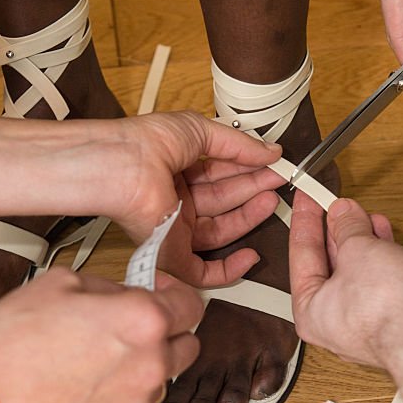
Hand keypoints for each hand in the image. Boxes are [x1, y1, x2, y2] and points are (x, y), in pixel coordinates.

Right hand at [0, 268, 202, 402]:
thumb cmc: (11, 343)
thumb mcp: (60, 283)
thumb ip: (107, 287)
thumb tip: (123, 293)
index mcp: (142, 321)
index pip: (191, 305)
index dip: (177, 295)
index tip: (163, 295)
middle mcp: (149, 366)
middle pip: (188, 346)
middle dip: (168, 333)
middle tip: (135, 327)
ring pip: (160, 380)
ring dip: (143, 368)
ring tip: (99, 359)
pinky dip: (118, 397)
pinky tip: (84, 387)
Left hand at [110, 111, 282, 285]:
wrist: (123, 167)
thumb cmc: (146, 143)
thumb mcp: (201, 131)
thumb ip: (238, 144)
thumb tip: (270, 151)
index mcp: (178, 170)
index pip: (221, 175)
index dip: (249, 169)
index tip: (272, 165)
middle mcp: (176, 200)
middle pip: (224, 202)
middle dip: (254, 190)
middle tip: (279, 180)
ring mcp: (175, 227)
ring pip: (220, 231)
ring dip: (248, 218)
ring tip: (271, 200)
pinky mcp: (172, 253)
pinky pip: (203, 272)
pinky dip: (229, 269)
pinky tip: (250, 255)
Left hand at [289, 192, 402, 368]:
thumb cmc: (384, 309)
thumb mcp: (357, 249)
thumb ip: (348, 227)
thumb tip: (343, 213)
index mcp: (312, 311)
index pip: (302, 257)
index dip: (305, 221)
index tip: (306, 198)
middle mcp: (341, 322)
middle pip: (340, 267)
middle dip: (346, 233)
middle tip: (346, 207)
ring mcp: (378, 324)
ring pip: (375, 275)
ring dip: (379, 243)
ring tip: (378, 219)